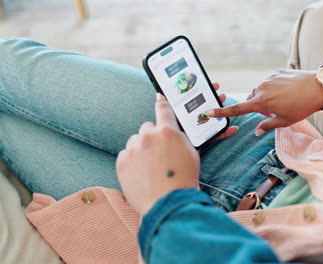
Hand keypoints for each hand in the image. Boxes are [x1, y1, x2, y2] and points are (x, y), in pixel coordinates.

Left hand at [116, 93, 199, 215]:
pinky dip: (131, 162)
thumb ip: (180, 139)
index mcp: (168, 131)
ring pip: (135, 142)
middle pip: (147, 128)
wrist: (169, 203)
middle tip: (159, 153)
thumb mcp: (192, 154)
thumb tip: (174, 133)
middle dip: (152, 137)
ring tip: (150, 168)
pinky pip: (125, 155)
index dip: (162, 102)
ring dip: (141, 150)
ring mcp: (133, 149)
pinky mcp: (121, 162)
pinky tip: (142, 174)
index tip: (159, 97)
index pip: (163, 108)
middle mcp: (148, 136)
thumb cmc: (184, 180)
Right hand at [205, 69, 322, 135]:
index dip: (222, 111)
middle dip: (257, 106)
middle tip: (272, 112)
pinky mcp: (277, 72)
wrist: (319, 87)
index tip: (208, 112)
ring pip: (260, 90)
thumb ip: (267, 126)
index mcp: (261, 103)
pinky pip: (270, 81)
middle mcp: (262, 89)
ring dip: (266, 96)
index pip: (238, 109)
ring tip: (284, 100)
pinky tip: (288, 91)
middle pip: (251, 99)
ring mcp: (269, 78)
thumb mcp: (285, 121)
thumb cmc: (302, 107)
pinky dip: (275, 87)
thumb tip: (257, 131)